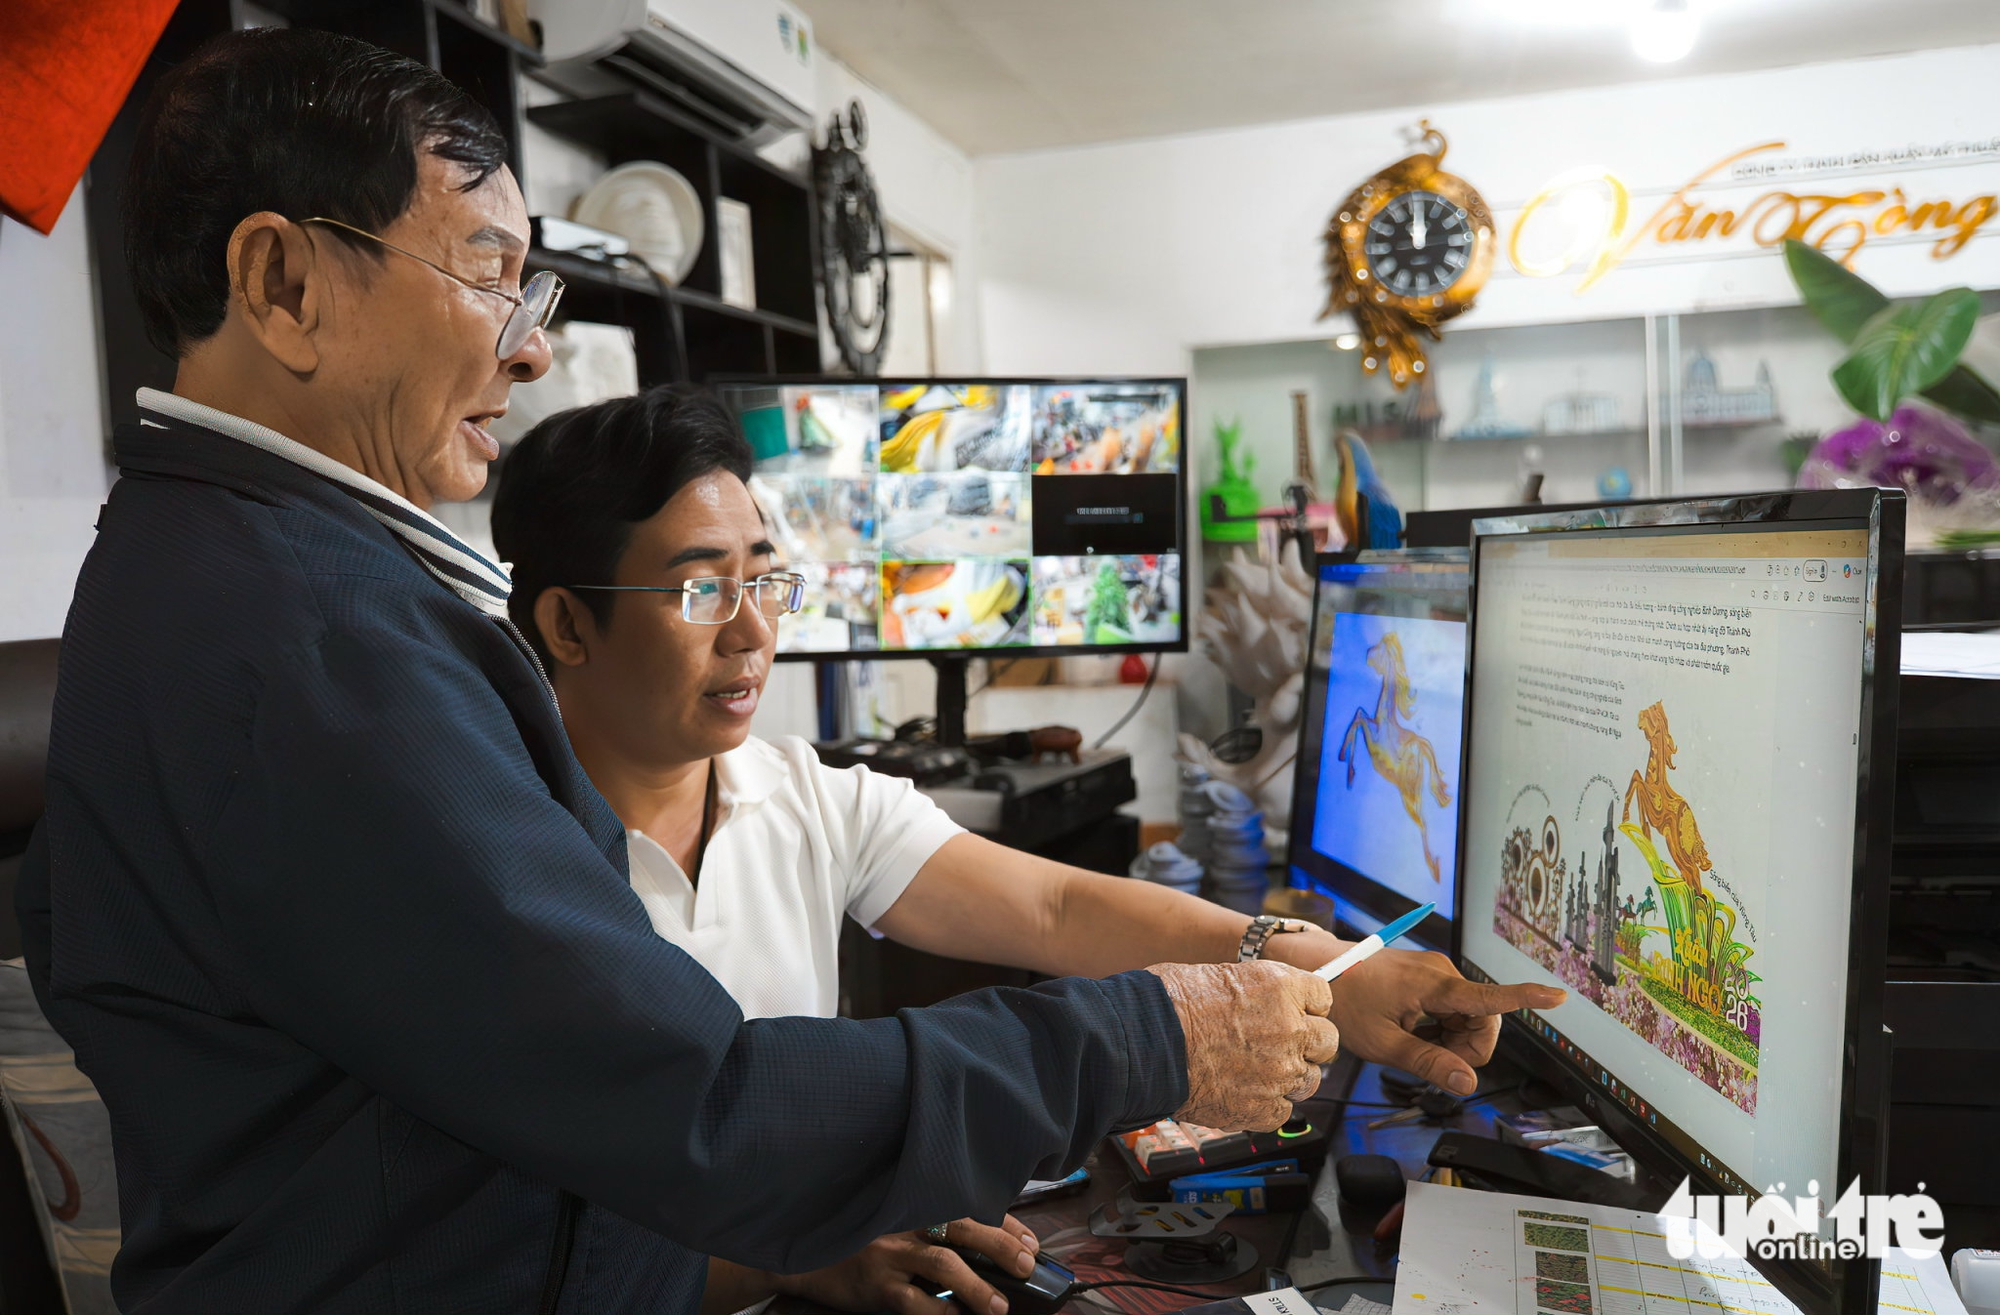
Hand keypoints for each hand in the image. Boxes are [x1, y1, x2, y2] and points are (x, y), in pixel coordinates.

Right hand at [773, 1216, 1037, 1314]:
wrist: (806, 1258)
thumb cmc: (859, 1242)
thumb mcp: (896, 1226)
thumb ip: (932, 1231)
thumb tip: (986, 1253)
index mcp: (915, 1205)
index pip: (970, 1208)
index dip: (1004, 1224)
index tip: (1030, 1243)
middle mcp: (905, 1222)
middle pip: (963, 1228)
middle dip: (1001, 1246)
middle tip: (1026, 1266)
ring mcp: (890, 1253)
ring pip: (943, 1265)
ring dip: (977, 1286)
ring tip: (1000, 1307)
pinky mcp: (876, 1284)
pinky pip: (916, 1302)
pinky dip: (942, 1314)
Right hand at [1148, 960, 1339, 1131]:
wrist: (1142, 1045)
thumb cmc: (1167, 1004)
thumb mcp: (1220, 975)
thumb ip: (1257, 992)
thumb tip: (1266, 1001)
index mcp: (1281, 987)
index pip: (1322, 996)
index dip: (1306, 1005)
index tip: (1296, 1010)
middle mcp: (1290, 1028)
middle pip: (1327, 1040)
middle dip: (1307, 1042)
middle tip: (1279, 1043)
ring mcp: (1281, 1072)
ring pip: (1309, 1079)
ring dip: (1289, 1075)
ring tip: (1255, 1071)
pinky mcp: (1264, 1109)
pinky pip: (1283, 1110)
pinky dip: (1265, 1105)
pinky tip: (1241, 1091)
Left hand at [1264, 941, 1564, 1094]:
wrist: (1319, 969)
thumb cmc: (1346, 1002)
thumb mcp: (1383, 1043)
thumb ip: (1428, 1063)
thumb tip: (1469, 1085)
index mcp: (1433, 985)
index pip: (1489, 996)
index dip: (1526, 998)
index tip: (1559, 995)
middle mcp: (1442, 973)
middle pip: (1484, 1023)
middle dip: (1466, 1048)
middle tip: (1425, 1055)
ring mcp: (1438, 974)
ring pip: (1471, 1021)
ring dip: (1451, 1039)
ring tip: (1411, 1037)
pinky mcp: (1432, 978)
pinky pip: (1455, 1012)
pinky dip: (1442, 1028)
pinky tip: (1413, 1029)